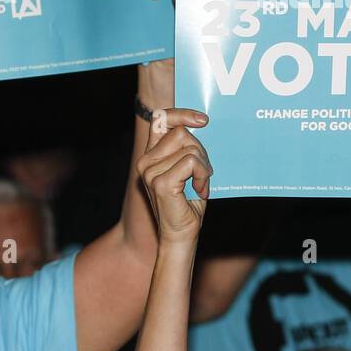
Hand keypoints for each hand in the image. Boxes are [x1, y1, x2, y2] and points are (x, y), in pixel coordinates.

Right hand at [136, 108, 211, 243]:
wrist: (180, 236)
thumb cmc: (187, 203)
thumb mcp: (188, 169)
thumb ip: (187, 148)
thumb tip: (202, 123)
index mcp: (150, 155)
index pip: (160, 118)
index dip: (181, 114)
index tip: (203, 120)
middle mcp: (146, 161)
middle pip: (182, 133)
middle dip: (201, 151)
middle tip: (203, 174)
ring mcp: (150, 171)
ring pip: (191, 149)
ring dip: (204, 167)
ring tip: (200, 185)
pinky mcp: (161, 182)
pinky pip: (192, 163)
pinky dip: (203, 176)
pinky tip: (200, 190)